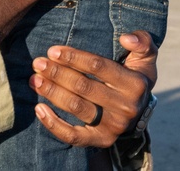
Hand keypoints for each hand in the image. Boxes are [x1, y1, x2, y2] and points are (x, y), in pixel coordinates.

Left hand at [31, 31, 157, 147]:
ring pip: (76, 107)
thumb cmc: (135, 75)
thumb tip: (126, 38)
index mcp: (134, 83)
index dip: (74, 57)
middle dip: (57, 73)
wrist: (139, 109)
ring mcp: (113, 126)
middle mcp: (126, 107)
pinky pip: (74, 136)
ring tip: (35, 80)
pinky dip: (54, 124)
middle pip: (83, 87)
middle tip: (38, 63)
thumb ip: (142, 41)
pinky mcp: (101, 140)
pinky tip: (39, 109)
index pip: (98, 67)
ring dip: (52, 93)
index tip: (52, 51)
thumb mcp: (145, 56)